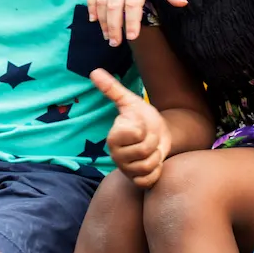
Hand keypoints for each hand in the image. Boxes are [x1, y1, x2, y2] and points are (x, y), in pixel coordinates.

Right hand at [87, 0, 184, 45]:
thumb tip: (182, 5)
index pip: (133, 3)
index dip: (131, 21)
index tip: (132, 37)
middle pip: (113, 5)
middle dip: (114, 26)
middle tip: (116, 43)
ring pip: (100, 0)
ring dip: (102, 20)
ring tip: (106, 36)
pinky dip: (91, 6)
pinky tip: (93, 19)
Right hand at [91, 68, 170, 187]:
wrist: (159, 134)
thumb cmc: (142, 117)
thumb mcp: (130, 101)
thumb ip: (112, 88)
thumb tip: (94, 71)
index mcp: (113, 137)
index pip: (134, 134)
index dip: (143, 129)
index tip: (140, 125)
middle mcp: (116, 156)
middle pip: (143, 151)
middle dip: (153, 142)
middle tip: (149, 138)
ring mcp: (126, 170)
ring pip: (147, 167)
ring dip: (156, 157)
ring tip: (152, 150)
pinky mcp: (137, 181)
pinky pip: (148, 181)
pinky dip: (156, 172)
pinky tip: (154, 163)